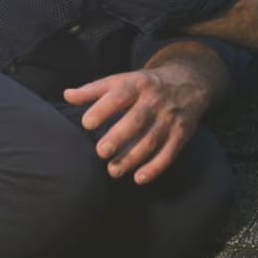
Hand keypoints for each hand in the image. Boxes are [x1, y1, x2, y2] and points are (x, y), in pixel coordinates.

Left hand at [64, 61, 210, 183]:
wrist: (190, 81)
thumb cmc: (146, 84)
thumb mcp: (123, 79)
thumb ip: (94, 90)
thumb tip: (67, 95)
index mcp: (138, 83)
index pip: (120, 94)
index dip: (103, 108)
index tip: (87, 123)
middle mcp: (155, 100)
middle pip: (138, 119)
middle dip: (119, 136)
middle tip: (101, 152)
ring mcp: (170, 118)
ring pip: (152, 140)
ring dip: (132, 158)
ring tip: (113, 171)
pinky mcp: (182, 134)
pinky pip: (169, 153)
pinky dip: (155, 167)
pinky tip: (139, 178)